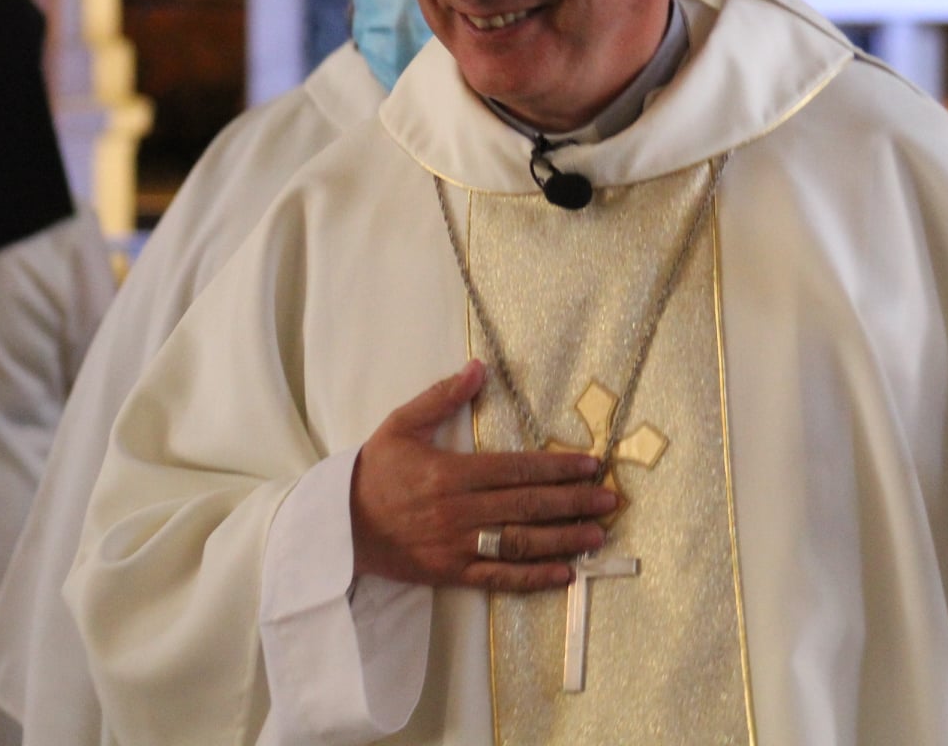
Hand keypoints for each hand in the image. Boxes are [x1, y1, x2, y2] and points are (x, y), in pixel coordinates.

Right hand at [349, 360, 616, 591]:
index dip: (558, 467)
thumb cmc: (373, 472)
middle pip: (527, 506)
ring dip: (563, 540)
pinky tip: (563, 574)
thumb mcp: (400, 424)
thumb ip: (441, 398)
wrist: (338, 526)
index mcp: (450, 473)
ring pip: (520, 543)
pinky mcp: (451, 573)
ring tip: (596, 535)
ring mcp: (457, 546)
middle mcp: (459, 511)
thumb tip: (478, 369)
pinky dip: (533, 578)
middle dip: (573, 502)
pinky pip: (499, 578)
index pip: (517, 469)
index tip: (590, 465)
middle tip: (609, 499)